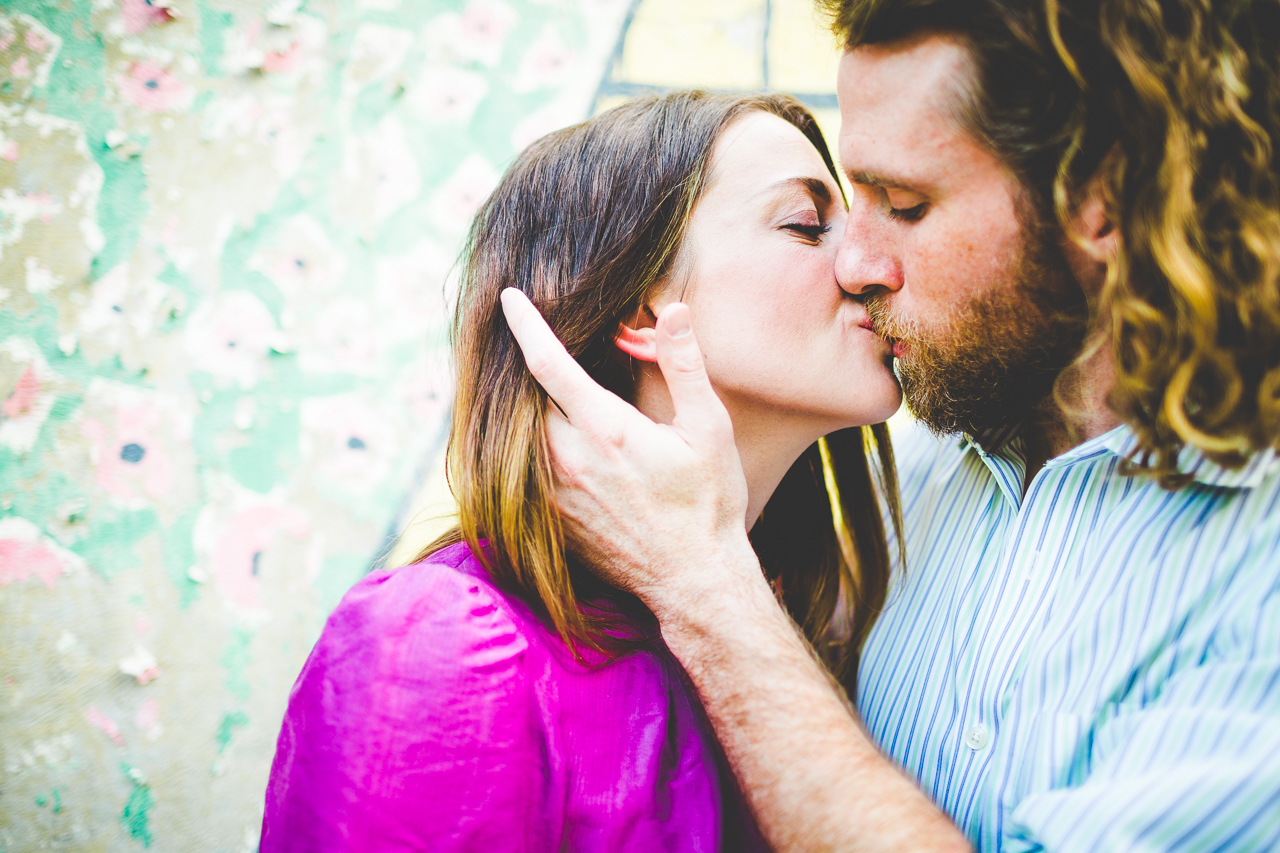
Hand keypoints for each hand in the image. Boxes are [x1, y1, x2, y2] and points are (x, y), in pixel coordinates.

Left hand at [499, 288, 758, 615]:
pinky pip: (521, 470)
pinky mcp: (550, 519)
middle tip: (520, 336)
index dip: (525, 325)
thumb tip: (671, 311)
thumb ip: (685, 365)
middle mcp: (568, 459)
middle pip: (522, 397)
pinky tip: (541, 435)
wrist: (693, 581)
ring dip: (519, 405)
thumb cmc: (707, 503)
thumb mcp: (710, 429)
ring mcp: (553, 493)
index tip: (508, 298)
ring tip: (525, 381)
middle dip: (519, 364)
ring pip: (517, 435)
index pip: (548, 363)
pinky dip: (522, 445)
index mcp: (605, 429)